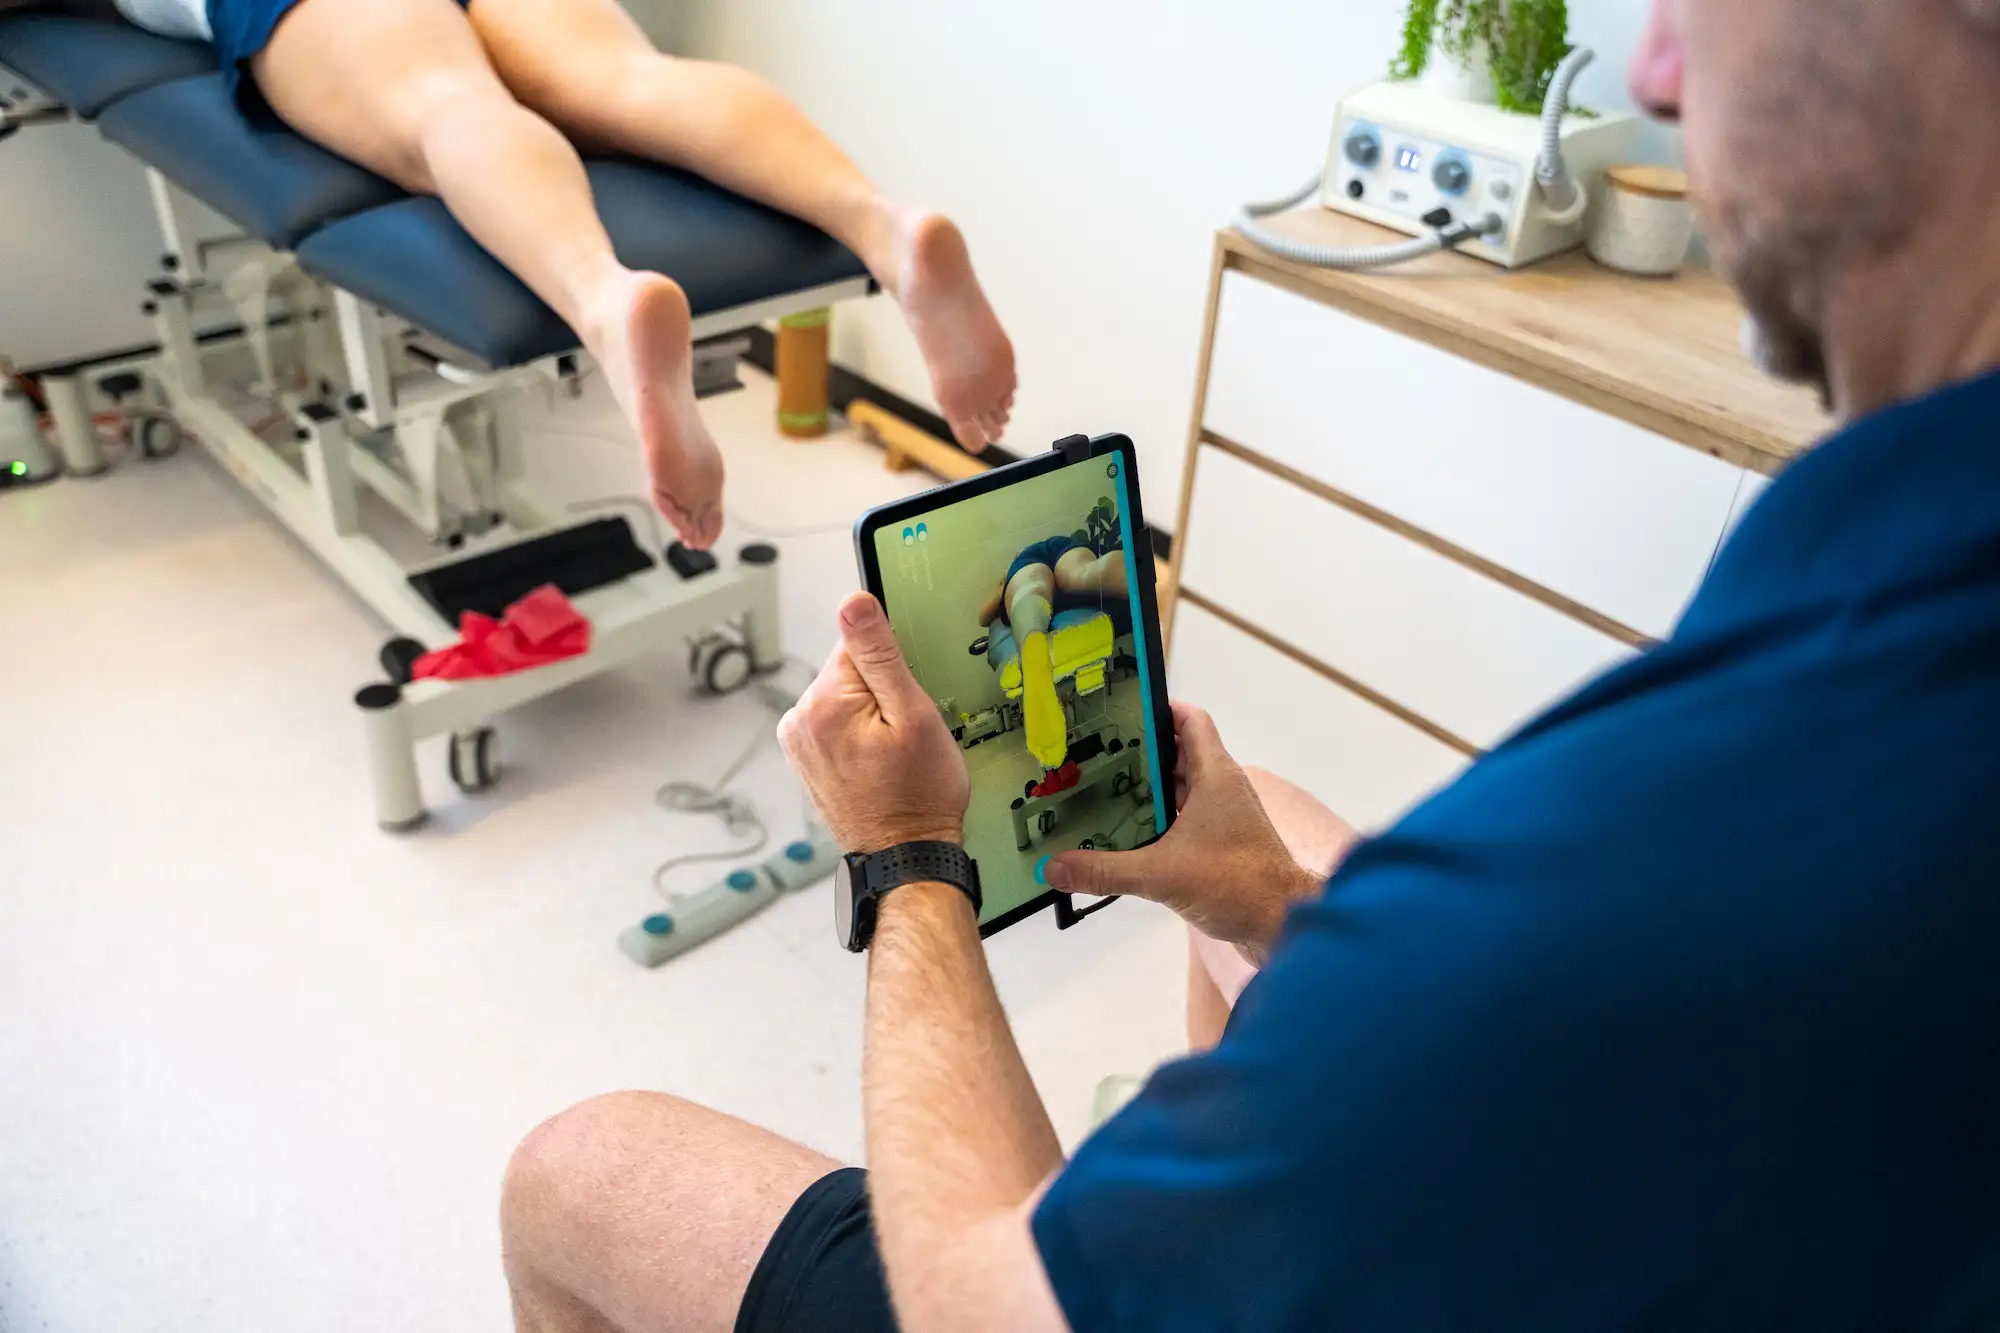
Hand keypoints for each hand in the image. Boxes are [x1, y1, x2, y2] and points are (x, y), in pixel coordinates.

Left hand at [779, 591, 970, 853]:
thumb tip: (853, 602)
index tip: (906, 702)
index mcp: (822, 703)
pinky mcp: (806, 760)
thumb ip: (879, 654)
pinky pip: (836, 724)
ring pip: (844, 698)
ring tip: (893, 755)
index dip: (894, 669)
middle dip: (882, 693)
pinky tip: (879, 764)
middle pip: (849, 671)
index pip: (859, 643)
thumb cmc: (920, 796)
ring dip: (871, 717)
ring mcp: (799, 744)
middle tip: (905, 735)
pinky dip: (859, 736)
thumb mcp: (913, 715)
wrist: (906, 855)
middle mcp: (799, 720)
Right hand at [1042, 702, 1323, 959]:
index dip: (1158, 708)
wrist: (1281, 925)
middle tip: (1090, 754)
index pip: (1190, 720)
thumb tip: (1052, 868)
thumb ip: (1104, 870)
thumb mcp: (1161, 874)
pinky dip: (1157, 821)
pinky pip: (1183, 820)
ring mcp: (1223, 817)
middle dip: (1137, 753)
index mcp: (1215, 775)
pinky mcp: (1221, 844)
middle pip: (1176, 753)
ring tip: (1098, 790)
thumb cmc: (1235, 884)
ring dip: (1145, 790)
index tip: (1117, 712)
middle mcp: (1221, 788)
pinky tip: (1124, 834)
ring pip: (1179, 789)